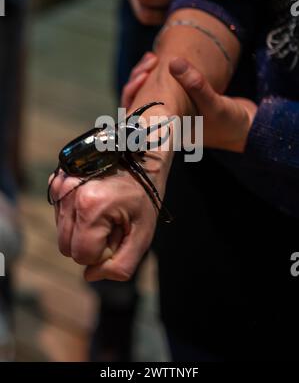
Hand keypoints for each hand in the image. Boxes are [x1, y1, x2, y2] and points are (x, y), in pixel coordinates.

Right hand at [50, 137, 171, 281]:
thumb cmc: (145, 193)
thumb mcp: (143, 233)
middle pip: (66, 247)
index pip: (82, 256)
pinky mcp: (56, 179)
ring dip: (81, 229)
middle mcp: (68, 194)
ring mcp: (59, 184)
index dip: (103, 252)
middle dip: (90, 243)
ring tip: (104, 209)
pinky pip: (59, 214)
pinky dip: (74, 215)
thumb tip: (90, 276)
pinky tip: (94, 201)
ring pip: (61, 232)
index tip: (119, 232)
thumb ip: (121, 264)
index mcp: (91, 208)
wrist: (139, 153)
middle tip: (112, 223)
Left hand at [122, 53, 256, 152]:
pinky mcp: (178, 104)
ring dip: (145, 75)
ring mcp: (170, 115)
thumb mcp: (214, 104)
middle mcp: (163, 125)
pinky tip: (159, 61)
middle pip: (137, 102)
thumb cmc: (231, 124)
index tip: (143, 74)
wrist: (249, 128)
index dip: (132, 93)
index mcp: (165, 133)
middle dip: (138, 78)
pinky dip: (155, 75)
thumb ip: (195, 85)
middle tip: (149, 60)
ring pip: (146, 94)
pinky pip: (159, 90)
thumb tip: (173, 61)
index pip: (135, 116)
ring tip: (152, 58)